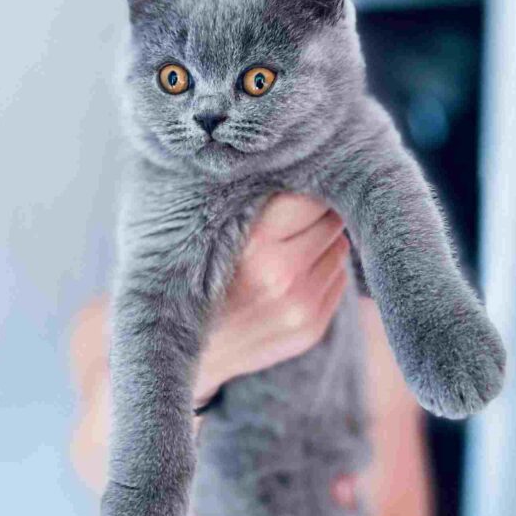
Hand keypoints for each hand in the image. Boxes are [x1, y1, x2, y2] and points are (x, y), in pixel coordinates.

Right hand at [194, 193, 349, 405]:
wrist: (176, 348)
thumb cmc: (188, 274)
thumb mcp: (205, 229)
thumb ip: (251, 199)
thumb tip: (298, 166)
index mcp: (255, 242)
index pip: (310, 195)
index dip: (305, 182)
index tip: (295, 178)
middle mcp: (282, 275)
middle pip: (331, 218)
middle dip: (316, 212)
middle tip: (290, 215)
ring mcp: (300, 306)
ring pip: (339, 246)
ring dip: (322, 241)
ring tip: (287, 247)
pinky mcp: (310, 328)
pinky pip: (339, 278)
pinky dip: (322, 271)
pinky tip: (289, 278)